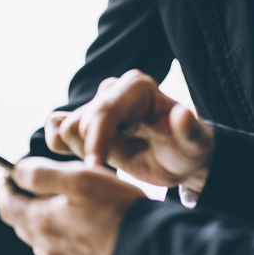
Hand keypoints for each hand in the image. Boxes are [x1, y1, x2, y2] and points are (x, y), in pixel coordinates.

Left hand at [0, 157, 145, 254]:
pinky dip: (61, 229)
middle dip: (23, 199)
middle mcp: (46, 245)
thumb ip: (41, 173)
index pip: (6, 204)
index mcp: (40, 222)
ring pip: (41, 234)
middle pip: (21, 221)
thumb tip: (17, 171)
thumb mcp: (79, 178)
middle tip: (35, 182)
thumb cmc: (115, 208)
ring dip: (42, 215)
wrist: (147, 247)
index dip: (5, 186)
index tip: (9, 174)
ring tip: (62, 197)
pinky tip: (80, 219)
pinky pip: (60, 245)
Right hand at [47, 69, 214, 191]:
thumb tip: (183, 114)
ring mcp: (96, 104)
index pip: (104, 111)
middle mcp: (112, 89)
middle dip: (102, 151)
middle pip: (81, 123)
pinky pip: (56, 130)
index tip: (97, 167)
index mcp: (137, 86)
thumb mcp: (196, 144)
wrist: (179, 159)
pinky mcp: (84, 121)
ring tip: (123, 156)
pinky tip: (95, 159)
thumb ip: (191, 130)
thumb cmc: (188, 150)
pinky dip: (64, 149)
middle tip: (135, 156)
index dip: (96, 141)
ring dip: (89, 152)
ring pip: (65, 131)